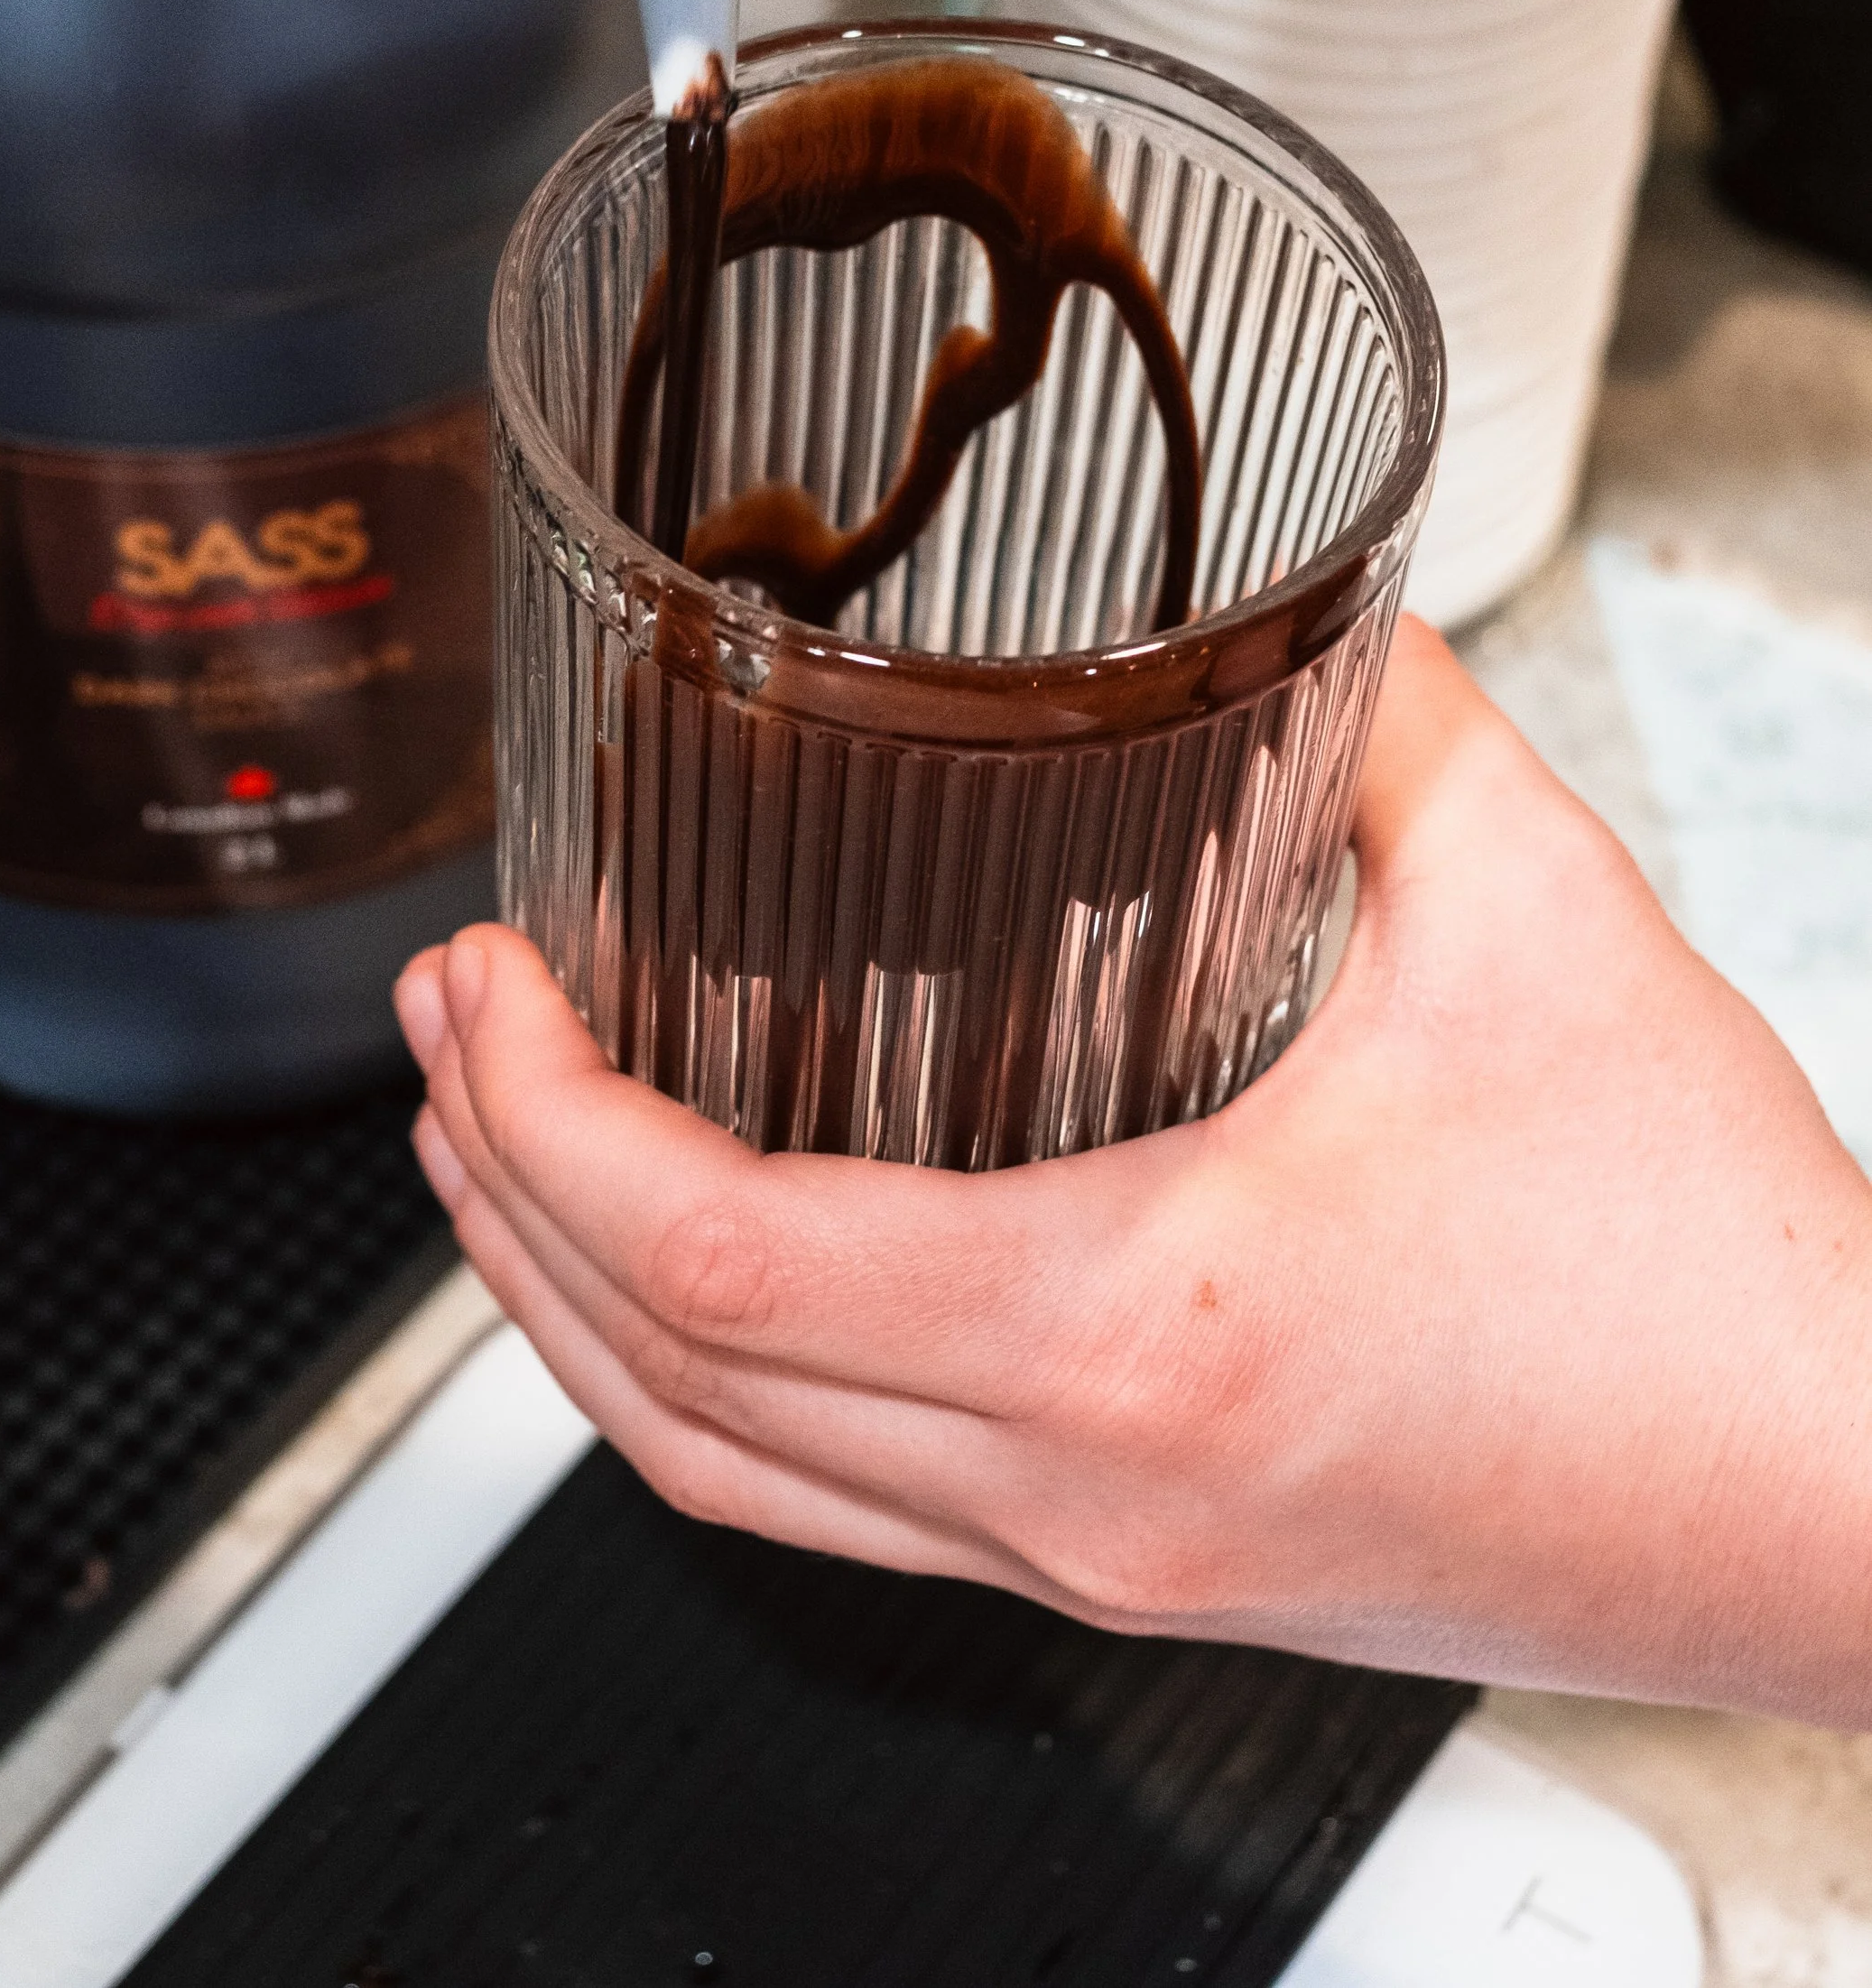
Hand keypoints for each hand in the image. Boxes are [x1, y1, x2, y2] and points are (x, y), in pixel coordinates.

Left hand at [394, 618, 1871, 1724]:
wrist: (1844, 1512)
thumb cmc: (1714, 1282)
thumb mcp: (1539, 924)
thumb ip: (1378, 721)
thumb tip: (1278, 597)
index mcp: (1134, 1325)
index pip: (716, 1253)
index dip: (540, 1115)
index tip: (478, 986)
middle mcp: (1080, 1486)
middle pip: (662, 1384)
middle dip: (497, 1194)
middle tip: (441, 1027)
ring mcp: (1101, 1560)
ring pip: (731, 1480)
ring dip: (571, 1316)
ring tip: (499, 1149)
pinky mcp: (1148, 1573)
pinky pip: (844, 1511)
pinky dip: (713, 1393)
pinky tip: (707, 1284)